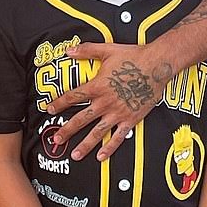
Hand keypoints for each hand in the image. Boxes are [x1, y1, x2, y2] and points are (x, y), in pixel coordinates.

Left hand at [48, 42, 170, 161]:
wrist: (157, 64)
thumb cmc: (133, 57)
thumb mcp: (107, 50)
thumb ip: (86, 50)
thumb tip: (69, 50)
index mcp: (98, 86)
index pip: (73, 97)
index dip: (59, 103)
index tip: (48, 109)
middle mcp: (105, 102)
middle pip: (81, 119)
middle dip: (67, 130)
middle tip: (56, 139)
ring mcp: (118, 112)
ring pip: (98, 132)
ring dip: (85, 144)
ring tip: (75, 155)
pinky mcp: (131, 119)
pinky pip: (119, 136)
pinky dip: (110, 147)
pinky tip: (101, 156)